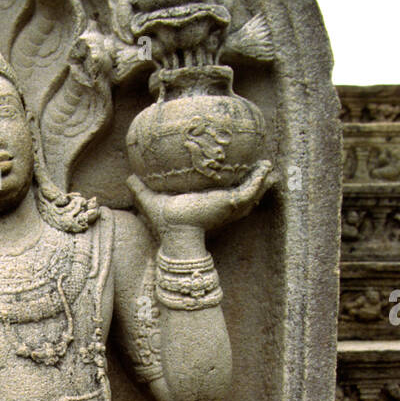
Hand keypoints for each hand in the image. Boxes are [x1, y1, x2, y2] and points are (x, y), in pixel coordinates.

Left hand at [128, 160, 275, 238]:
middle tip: (263, 168)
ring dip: (263, 179)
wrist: (176, 234)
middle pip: (244, 194)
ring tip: (270, 166)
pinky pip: (251, 189)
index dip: (233, 185)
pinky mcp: (232, 203)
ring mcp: (230, 206)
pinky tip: (267, 169)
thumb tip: (129, 177)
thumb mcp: (152, 201)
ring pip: (252, 191)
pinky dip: (260, 180)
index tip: (237, 173)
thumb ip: (141, 190)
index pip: (223, 195)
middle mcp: (222, 207)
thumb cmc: (166, 223)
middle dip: (255, 183)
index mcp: (208, 205)